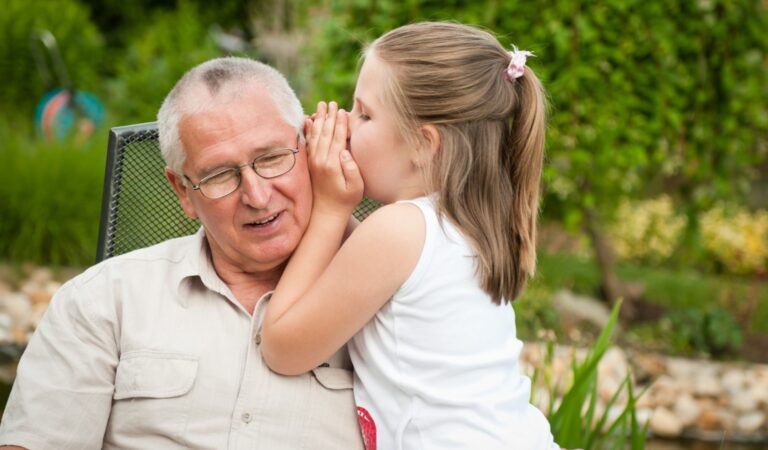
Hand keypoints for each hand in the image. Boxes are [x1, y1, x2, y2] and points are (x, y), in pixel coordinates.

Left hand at [306, 101, 363, 217]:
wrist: (326, 213)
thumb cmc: (345, 201)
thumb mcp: (356, 188)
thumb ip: (352, 169)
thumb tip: (345, 151)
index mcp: (332, 164)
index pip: (337, 138)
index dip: (340, 123)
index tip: (342, 110)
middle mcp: (320, 160)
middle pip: (325, 133)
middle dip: (329, 116)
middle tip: (331, 103)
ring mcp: (313, 162)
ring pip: (315, 135)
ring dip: (319, 119)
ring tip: (321, 106)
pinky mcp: (309, 164)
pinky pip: (308, 142)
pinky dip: (308, 130)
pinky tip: (308, 121)